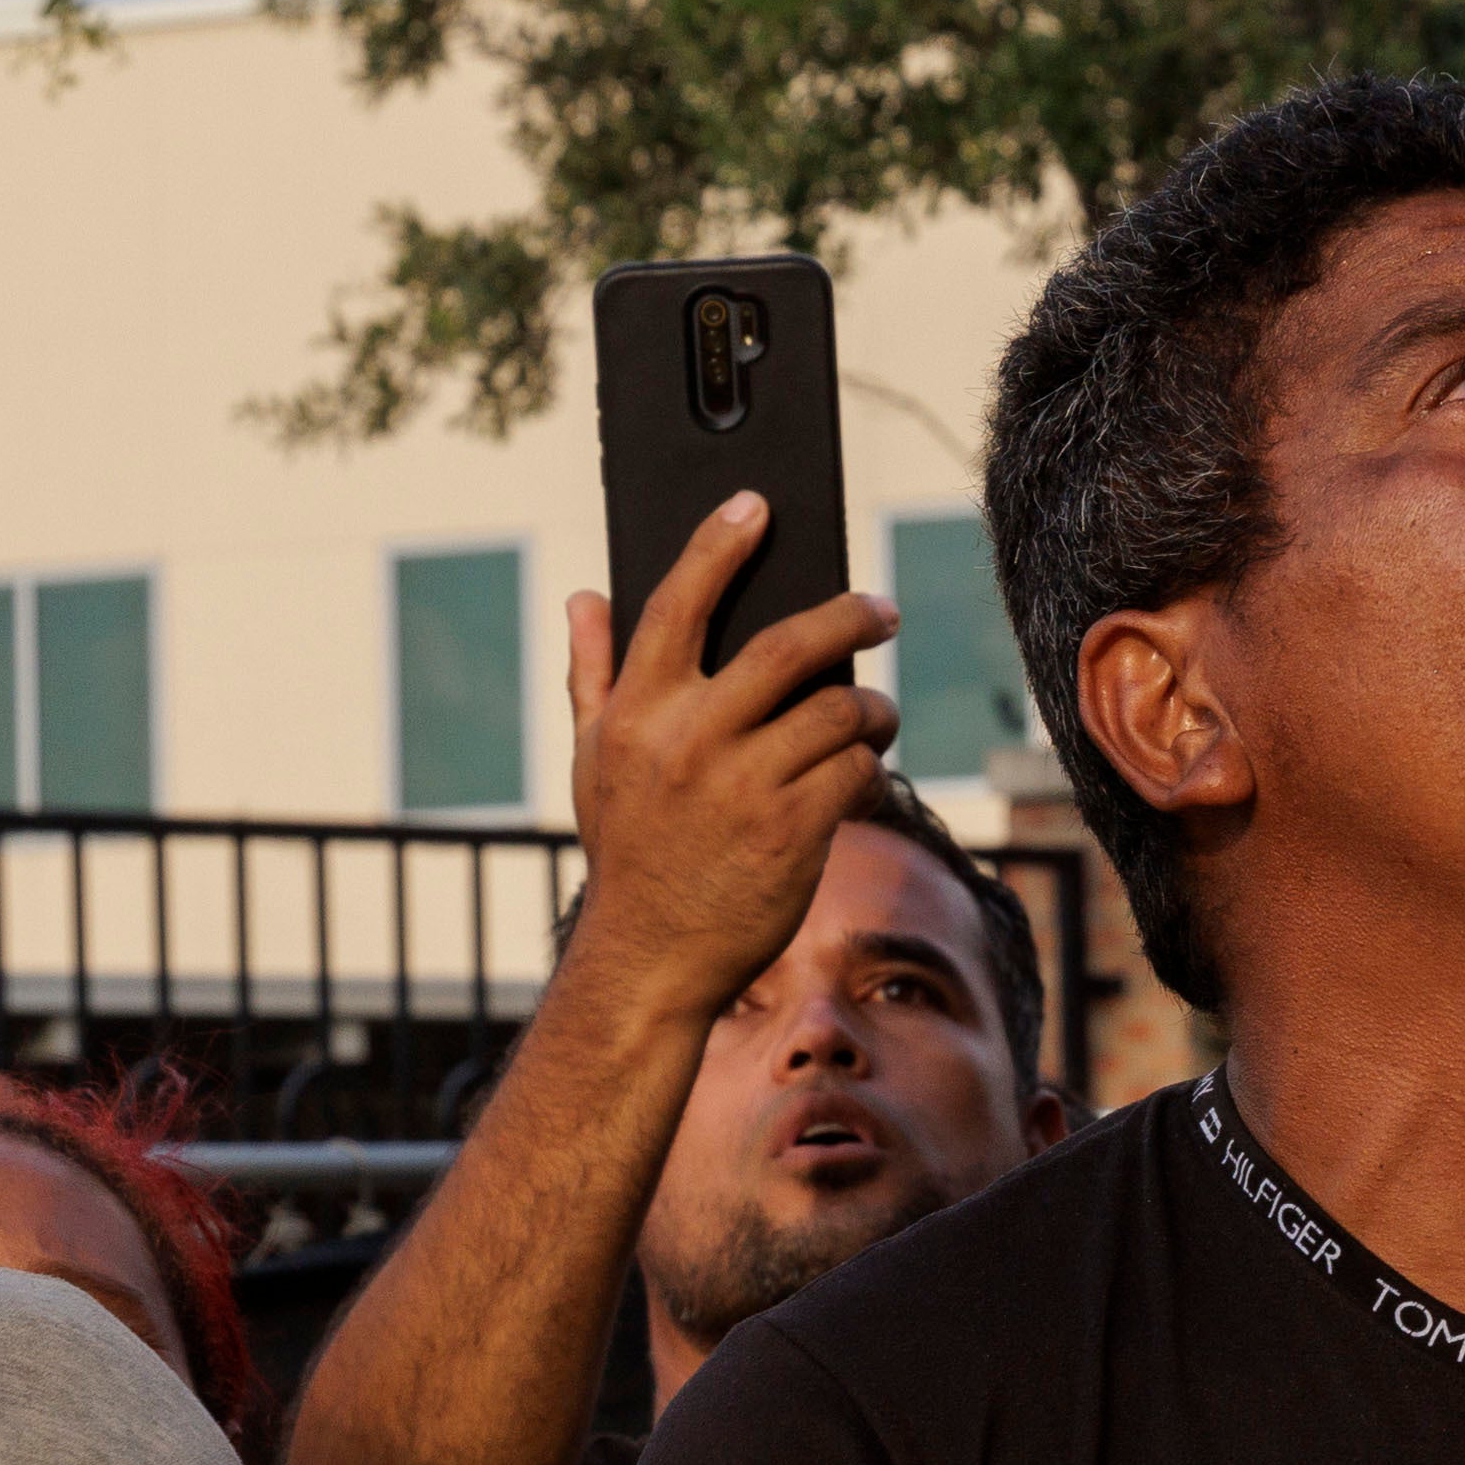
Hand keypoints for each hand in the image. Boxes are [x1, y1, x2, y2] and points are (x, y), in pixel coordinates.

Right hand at [559, 495, 900, 1017]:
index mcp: (636, 713)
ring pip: (837, 709)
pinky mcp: (792, 830)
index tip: (754, 504)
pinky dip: (870, 767)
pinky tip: (864, 775)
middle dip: (848, 615)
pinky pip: (856, 770)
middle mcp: (687, 739)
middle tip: (881, 608)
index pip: (677, 604)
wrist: (651, 959)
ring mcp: (742, 785)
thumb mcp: (593, 762)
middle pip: (786, 645)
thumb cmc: (628, 853)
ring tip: (875, 715)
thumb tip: (583, 595)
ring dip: (871, 707)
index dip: (717, 546)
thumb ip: (592, 675)